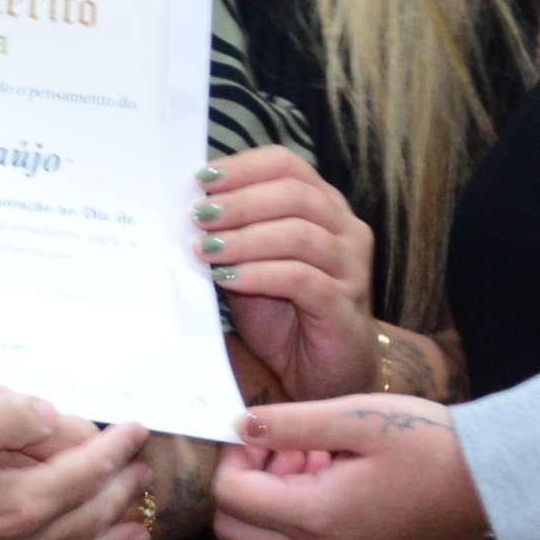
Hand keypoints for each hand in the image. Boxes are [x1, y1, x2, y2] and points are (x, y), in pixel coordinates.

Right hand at [0, 380, 151, 539]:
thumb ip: (4, 416)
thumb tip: (45, 416)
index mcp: (18, 503)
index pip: (86, 470)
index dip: (115, 446)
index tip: (136, 427)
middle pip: (88, 515)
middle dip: (121, 489)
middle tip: (143, 468)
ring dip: (110, 535)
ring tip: (140, 525)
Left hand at [193, 147, 379, 402]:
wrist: (320, 374)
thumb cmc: (285, 315)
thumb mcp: (251, 265)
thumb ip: (231, 236)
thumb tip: (188, 210)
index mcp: (324, 207)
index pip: (287, 165)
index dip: (244, 167)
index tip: (203, 179)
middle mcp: (345, 229)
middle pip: (295, 195)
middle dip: (240, 203)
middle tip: (199, 217)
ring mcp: (352, 267)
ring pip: (298, 235)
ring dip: (245, 239)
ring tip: (206, 250)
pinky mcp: (346, 304)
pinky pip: (301, 278)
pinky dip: (260, 274)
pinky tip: (229, 278)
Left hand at [209, 394, 488, 539]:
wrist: (492, 485)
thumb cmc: (429, 443)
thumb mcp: (356, 418)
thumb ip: (290, 422)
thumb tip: (238, 423)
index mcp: (316, 518)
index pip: (229, 497)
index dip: (234, 456)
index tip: (263, 429)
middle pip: (235, 530)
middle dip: (247, 482)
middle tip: (287, 445)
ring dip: (272, 502)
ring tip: (317, 459)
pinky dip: (299, 521)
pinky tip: (336, 483)